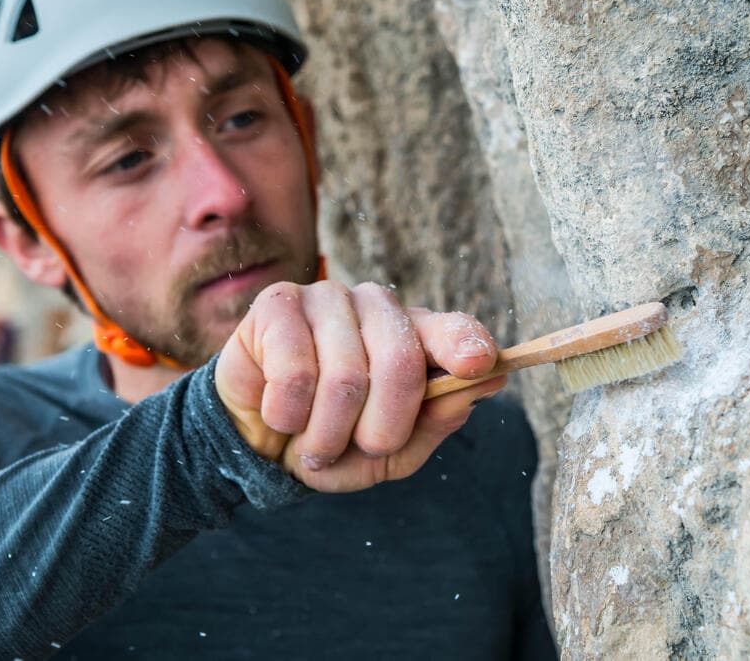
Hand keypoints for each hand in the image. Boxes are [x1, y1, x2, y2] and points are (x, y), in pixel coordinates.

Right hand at [214, 281, 506, 491]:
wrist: (258, 443)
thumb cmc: (335, 442)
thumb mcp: (393, 452)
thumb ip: (437, 418)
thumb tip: (491, 379)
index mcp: (415, 336)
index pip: (453, 330)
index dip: (466, 344)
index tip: (479, 364)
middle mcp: (378, 307)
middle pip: (400, 363)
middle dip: (381, 429)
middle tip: (361, 450)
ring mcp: (329, 297)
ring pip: (345, 377)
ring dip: (327, 434)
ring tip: (314, 441)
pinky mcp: (280, 303)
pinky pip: (294, 372)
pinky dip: (287, 415)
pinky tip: (281, 414)